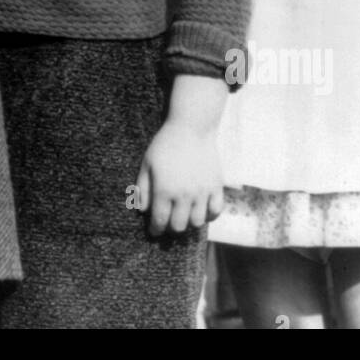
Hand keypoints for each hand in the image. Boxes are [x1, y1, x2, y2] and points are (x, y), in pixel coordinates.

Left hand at [135, 121, 223, 236]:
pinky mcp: (216, 187)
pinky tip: (202, 210)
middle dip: (171, 228)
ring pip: (197, 222)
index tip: (154, 231)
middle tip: (169, 222)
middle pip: (179, 226)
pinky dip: (209, 215)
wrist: (191, 129)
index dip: (155, 230)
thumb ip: (142, 188)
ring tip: (184, 215)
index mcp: (164, 190)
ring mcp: (202, 192)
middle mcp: (184, 195)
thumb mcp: (147, 163)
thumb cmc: (165, 144)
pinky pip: (216, 211)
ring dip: (189, 222)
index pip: (160, 221)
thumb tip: (143, 210)